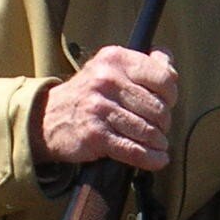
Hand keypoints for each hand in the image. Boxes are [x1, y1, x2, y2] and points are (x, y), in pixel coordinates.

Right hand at [33, 47, 178, 171]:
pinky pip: (133, 150)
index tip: (167, 102)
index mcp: (115, 59)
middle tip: (159, 127)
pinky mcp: (95, 134)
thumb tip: (170, 63)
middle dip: (164, 122)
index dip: (171, 94)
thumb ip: (144, 64)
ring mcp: (99, 108)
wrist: (48, 118)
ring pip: (148, 130)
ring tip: (158, 144)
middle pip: (158, 107)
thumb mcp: (110, 67)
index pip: (163, 77)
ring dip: (158, 142)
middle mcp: (106, 80)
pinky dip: (150, 158)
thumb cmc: (88, 94)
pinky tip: (157, 159)